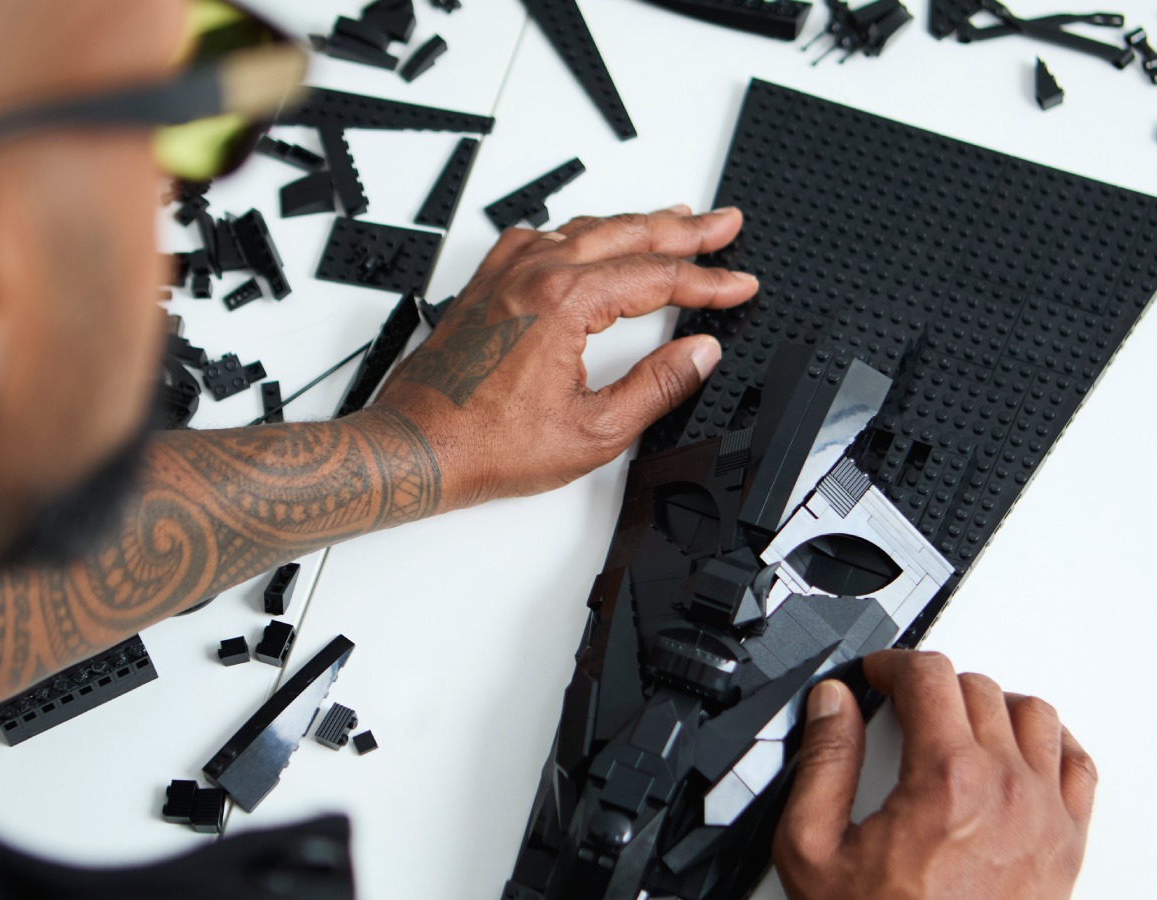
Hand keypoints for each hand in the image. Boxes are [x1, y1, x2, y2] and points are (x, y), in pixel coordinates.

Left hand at [370, 206, 756, 510]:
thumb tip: (699, 354)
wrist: (417, 448)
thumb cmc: (486, 444)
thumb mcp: (593, 431)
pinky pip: (540, 237)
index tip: (739, 284)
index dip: (707, 281)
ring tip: (676, 219)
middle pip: (627, 235)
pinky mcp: (487, 285)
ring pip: (585, 228)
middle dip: (685, 229)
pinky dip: (578, 231)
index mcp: (563, 302)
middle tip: (725, 225)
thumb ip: (656, 387)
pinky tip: (590, 235)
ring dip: (636, 223)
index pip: (656, 277)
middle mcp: (534, 274)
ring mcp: (506, 274)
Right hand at [775, 651, 1095, 899]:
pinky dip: (1051, 744)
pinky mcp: (1068, 845)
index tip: (877, 678)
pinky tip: (1022, 752)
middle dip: (934, 686)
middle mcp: (1006, 787)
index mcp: (946, 779)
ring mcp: (1045, 815)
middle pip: (978, 688)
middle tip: (903, 706)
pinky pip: (1077, 764)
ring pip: (1034, 714)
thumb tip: (832, 706)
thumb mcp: (814, 849)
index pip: (930, 677)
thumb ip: (824, 763)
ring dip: (993, 706)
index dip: (893, 666)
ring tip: (960, 723)